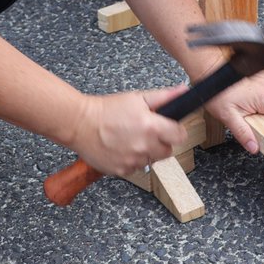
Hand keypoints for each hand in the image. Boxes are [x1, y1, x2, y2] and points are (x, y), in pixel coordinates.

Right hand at [69, 86, 187, 176]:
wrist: (80, 124)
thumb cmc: (107, 109)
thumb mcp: (137, 98)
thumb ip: (163, 97)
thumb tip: (183, 92)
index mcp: (151, 127)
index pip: (180, 136)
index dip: (175, 130)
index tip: (169, 127)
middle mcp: (144, 147)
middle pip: (168, 151)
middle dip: (161, 142)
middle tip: (147, 132)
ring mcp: (133, 161)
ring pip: (151, 161)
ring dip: (146, 152)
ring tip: (131, 139)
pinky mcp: (122, 171)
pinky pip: (136, 168)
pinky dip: (131, 160)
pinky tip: (121, 148)